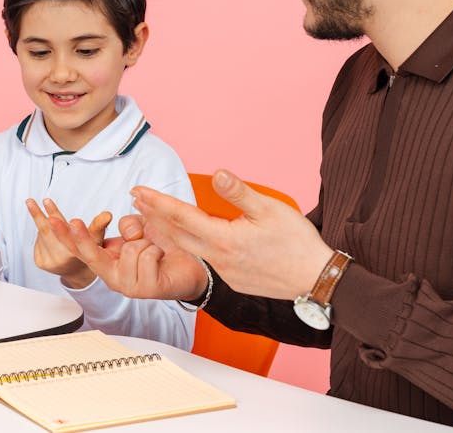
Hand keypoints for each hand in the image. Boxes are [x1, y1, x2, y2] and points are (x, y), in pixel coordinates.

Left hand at [27, 198, 109, 288]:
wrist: (79, 271)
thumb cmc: (88, 251)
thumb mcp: (96, 239)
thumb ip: (99, 226)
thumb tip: (107, 214)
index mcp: (74, 253)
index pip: (62, 229)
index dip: (55, 214)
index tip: (47, 201)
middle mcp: (60, 259)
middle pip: (47, 231)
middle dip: (38, 214)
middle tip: (29, 201)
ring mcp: (48, 262)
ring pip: (42, 235)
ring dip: (42, 220)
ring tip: (37, 206)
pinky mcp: (40, 263)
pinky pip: (38, 242)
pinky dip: (42, 233)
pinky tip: (47, 228)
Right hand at [45, 212, 207, 301]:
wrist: (191, 266)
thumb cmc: (164, 247)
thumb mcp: (141, 230)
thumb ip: (127, 227)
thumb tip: (126, 228)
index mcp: (108, 262)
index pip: (81, 248)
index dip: (65, 234)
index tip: (50, 219)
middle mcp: (113, 276)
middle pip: (91, 254)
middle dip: (81, 236)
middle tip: (73, 220)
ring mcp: (128, 285)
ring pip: (130, 249)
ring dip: (148, 243)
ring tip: (155, 252)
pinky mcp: (145, 289)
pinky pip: (147, 256)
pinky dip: (158, 251)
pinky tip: (162, 260)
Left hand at [132, 169, 332, 299]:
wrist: (316, 279)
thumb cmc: (297, 242)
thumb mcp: (270, 209)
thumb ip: (239, 192)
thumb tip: (216, 172)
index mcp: (224, 239)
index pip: (181, 216)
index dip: (157, 202)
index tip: (138, 190)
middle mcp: (218, 259)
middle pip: (177, 234)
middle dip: (154, 216)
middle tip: (136, 201)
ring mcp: (225, 272)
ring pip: (188, 249)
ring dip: (168, 232)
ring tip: (153, 218)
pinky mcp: (234, 280)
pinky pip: (203, 260)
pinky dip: (188, 245)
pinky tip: (187, 238)